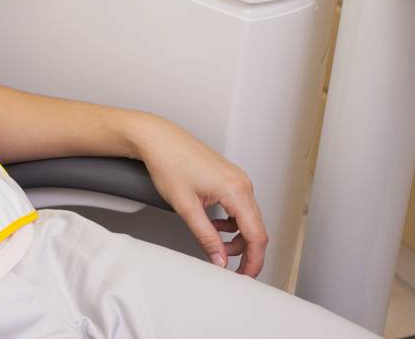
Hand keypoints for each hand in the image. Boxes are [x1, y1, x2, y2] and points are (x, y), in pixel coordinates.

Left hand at [131, 114, 267, 276]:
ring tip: (215, 243)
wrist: (157, 138)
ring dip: (236, 236)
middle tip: (228, 265)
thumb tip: (220, 259)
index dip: (254, 261)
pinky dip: (231, 221)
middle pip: (256, 228)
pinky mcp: (229, 177)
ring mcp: (237, 179)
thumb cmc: (168, 163)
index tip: (245, 276)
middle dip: (244, 251)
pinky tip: (214, 225)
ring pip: (248, 218)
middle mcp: (242, 183)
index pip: (257, 235)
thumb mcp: (185, 207)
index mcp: (236, 190)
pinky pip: (240, 206)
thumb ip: (206, 236)